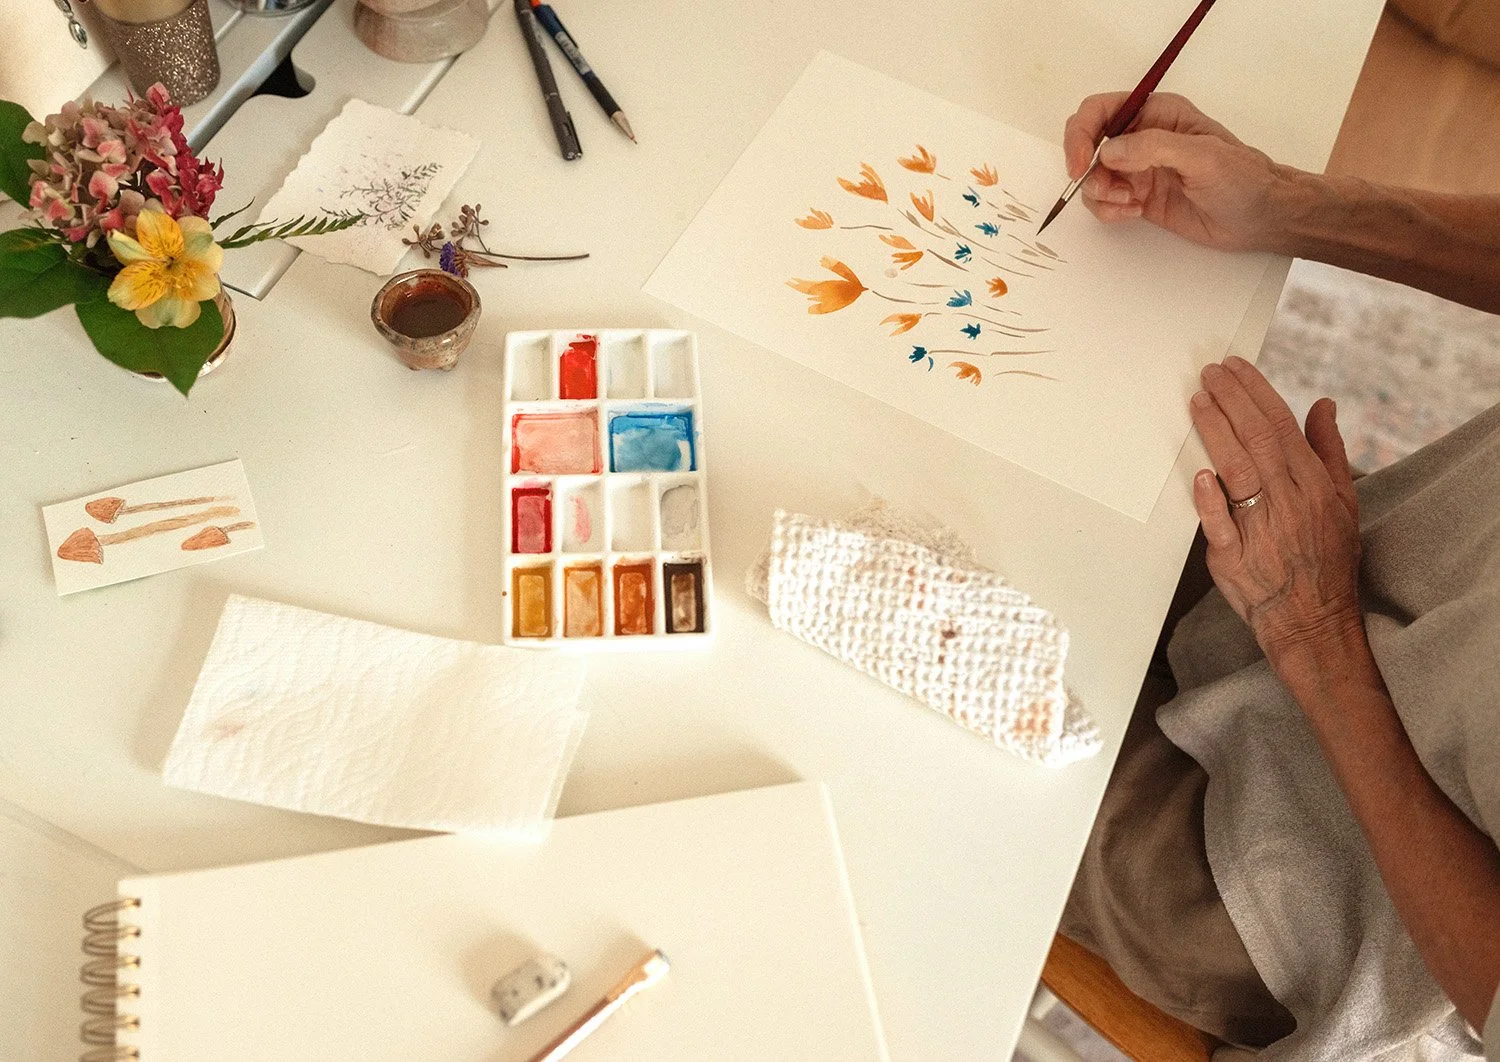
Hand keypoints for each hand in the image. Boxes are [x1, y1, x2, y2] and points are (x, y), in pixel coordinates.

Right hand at [1063, 93, 1294, 251]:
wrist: (1260, 216)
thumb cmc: (1242, 178)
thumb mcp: (1202, 156)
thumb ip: (1154, 148)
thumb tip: (1108, 151)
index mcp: (1157, 113)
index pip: (1101, 110)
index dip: (1081, 133)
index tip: (1079, 164)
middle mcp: (1141, 137)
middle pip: (1088, 142)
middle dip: (1086, 168)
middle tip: (1106, 190)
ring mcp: (1137, 169)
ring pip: (1092, 176)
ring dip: (1100, 193)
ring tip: (1131, 205)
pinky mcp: (1137, 197)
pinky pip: (1104, 201)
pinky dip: (1109, 210)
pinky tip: (1134, 213)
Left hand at [1189, 356, 1363, 665]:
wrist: (1314, 620)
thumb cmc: (1326, 559)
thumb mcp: (1343, 502)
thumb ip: (1329, 450)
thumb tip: (1323, 404)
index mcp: (1313, 485)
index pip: (1281, 426)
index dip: (1256, 392)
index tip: (1235, 367)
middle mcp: (1289, 502)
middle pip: (1257, 440)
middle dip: (1231, 400)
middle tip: (1209, 372)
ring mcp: (1261, 530)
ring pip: (1237, 472)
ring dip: (1215, 433)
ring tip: (1197, 401)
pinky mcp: (1234, 559)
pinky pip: (1220, 526)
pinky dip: (1210, 501)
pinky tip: (1199, 474)